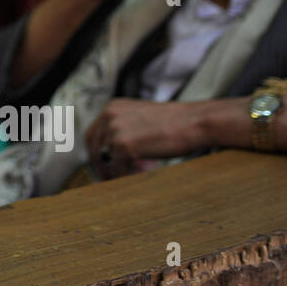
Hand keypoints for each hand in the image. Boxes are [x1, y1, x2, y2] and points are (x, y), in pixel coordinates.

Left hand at [84, 98, 208, 178]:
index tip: (102, 164)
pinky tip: (136, 178)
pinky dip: (124, 177)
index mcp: (112, 107)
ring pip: (105, 159)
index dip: (96, 151)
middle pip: (92, 146)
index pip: (93, 133)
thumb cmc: (175, 122)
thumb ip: (124, 128)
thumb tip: (113, 152)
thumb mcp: (141, 117)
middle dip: (99, 164)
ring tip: (126, 178)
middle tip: (107, 177)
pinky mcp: (124, 146)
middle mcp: (109, 116)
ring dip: (113, 172)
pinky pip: (117, 169)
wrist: (194, 122)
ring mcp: (115, 130)